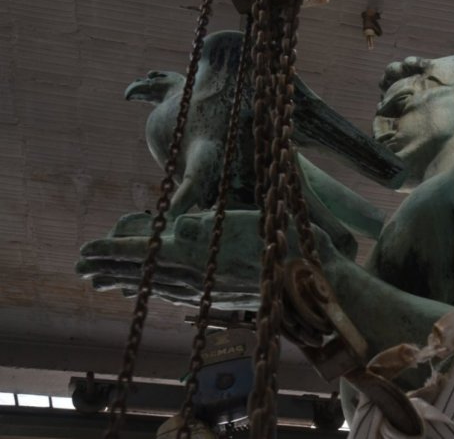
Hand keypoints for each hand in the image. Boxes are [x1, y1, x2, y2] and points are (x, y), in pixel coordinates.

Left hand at [77, 210, 325, 309]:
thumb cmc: (280, 243)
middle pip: (142, 273)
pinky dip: (156, 290)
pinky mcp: (219, 294)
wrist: (309, 280)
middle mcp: (195, 276)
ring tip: (105, 282)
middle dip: (109, 269)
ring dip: (128, 281)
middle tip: (81, 271)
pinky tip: (154, 291)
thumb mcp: (246, 223)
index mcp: (196, 254)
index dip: (113, 251)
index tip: (84, 251)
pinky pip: (177, 293)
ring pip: (156, 285)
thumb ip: (208, 225)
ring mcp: (207, 288)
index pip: (144, 252)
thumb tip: (176, 226)